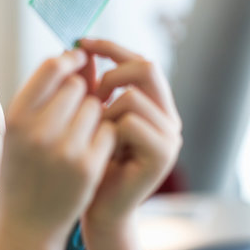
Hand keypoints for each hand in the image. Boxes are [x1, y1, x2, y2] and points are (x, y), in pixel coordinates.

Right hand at [0, 49, 114, 239]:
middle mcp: (37, 131)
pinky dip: (104, 134)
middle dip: (82, 91)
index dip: (69, 59)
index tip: (79, 60)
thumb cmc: (24, 167)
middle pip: (77, 85)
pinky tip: (92, 148)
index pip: (51, 67)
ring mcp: (64, 149)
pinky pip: (108, 130)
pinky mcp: (88, 166)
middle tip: (77, 106)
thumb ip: (46, 93)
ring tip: (80, 132)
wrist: (28, 221)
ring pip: (95, 106)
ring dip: (94, 113)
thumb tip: (81, 54)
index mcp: (16, 117)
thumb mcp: (22, 130)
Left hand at [78, 39, 182, 226]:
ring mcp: (169, 135)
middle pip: (146, 67)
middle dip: (111, 74)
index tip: (81, 42)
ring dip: (104, 110)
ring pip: (132, 96)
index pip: (140, 60)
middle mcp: (168, 115)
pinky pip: (129, 123)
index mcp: (154, 103)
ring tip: (95, 133)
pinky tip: (102, 149)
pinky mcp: (162, 154)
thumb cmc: (91, 161)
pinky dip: (108, 131)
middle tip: (91, 93)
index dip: (110, 47)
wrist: (98, 207)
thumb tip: (79, 49)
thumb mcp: (90, 117)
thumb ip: (91, 85)